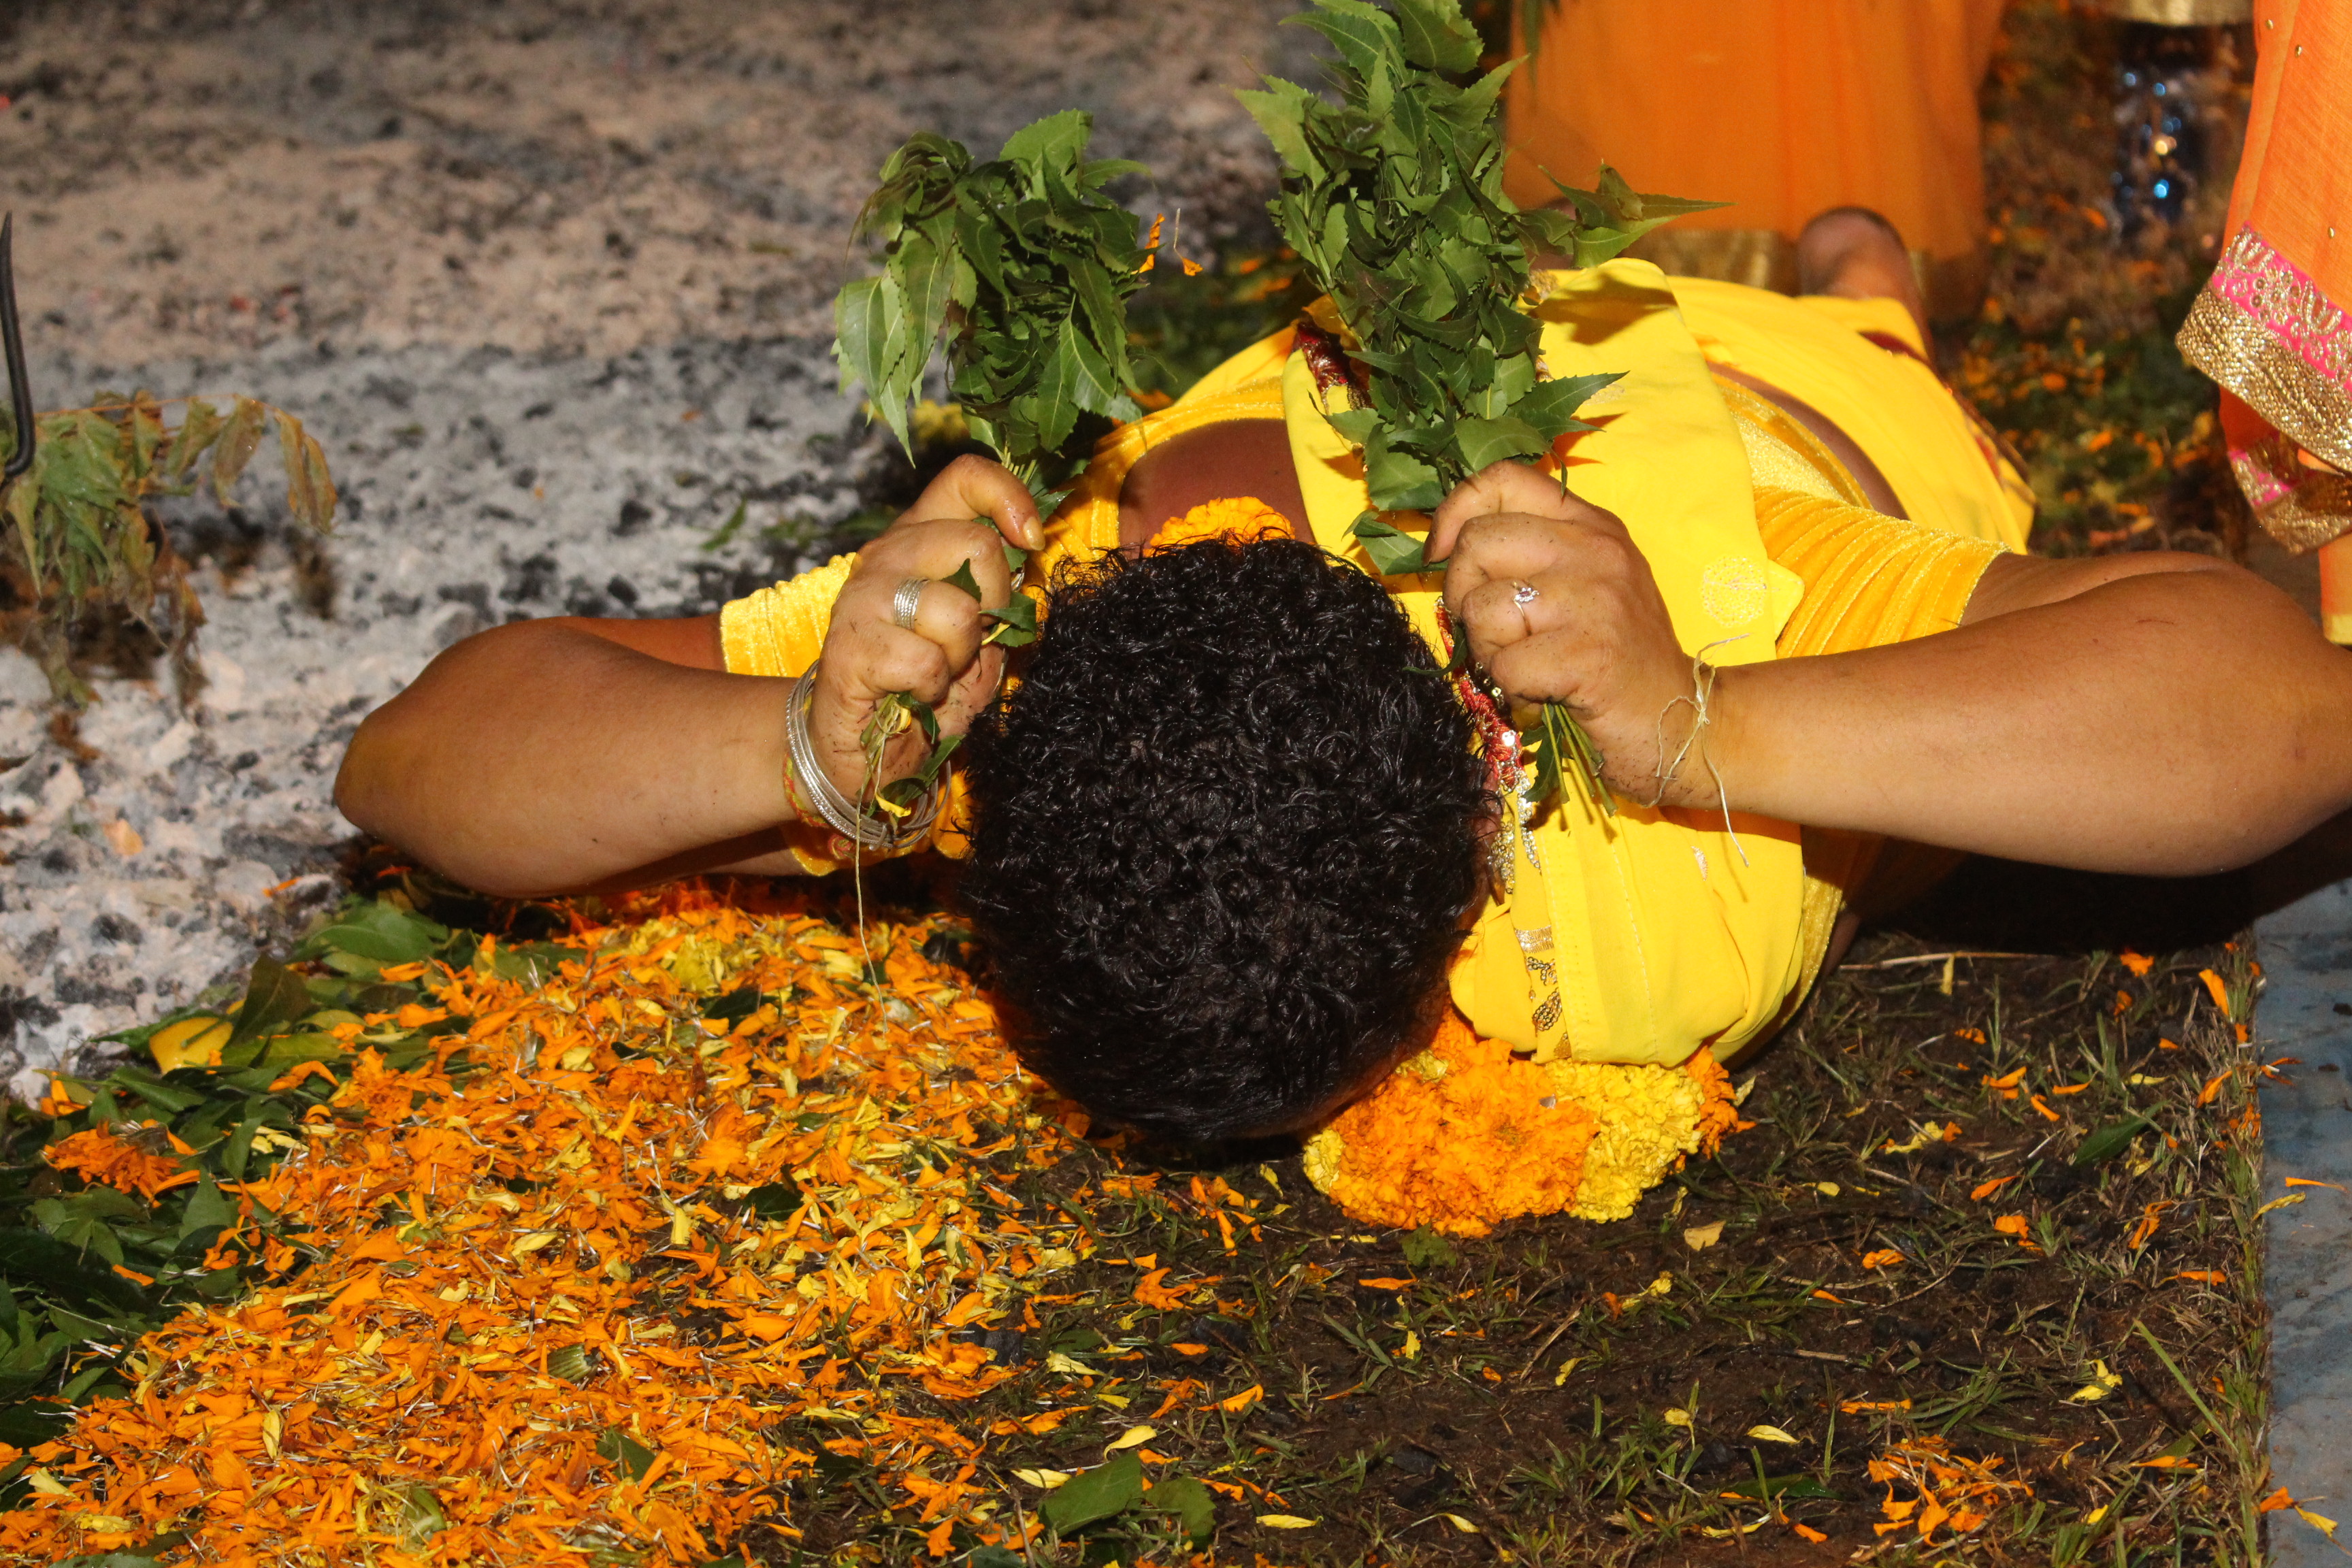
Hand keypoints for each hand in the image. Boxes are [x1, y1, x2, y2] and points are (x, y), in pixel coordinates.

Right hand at [806, 456, 1040, 809]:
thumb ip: (998, 593)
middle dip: (996, 604)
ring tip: (938, 671)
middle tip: (972, 640)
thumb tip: (1026, 555)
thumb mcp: (976, 634)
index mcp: (919, 537)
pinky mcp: (850, 648)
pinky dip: (931, 688)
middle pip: (976, 543)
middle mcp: (887, 555)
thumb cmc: (921, 684)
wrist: (858, 746)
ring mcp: (863, 598)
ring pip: (957, 609)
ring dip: (962, 654)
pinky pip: (925, 661)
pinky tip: (912, 694)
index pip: (965, 478)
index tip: (1032, 542)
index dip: (1010, 498)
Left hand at [1426, 463, 1706, 806]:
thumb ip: (1530, 553)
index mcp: (1592, 525)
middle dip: (1461, 593)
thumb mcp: (1584, 583)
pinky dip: (1509, 687)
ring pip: (1482, 605)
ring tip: (1524, 665)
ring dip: (1487, 648)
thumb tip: (1446, 547)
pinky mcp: (1588, 655)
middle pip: (1478, 542)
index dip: (1455, 512)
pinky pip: (1503, 663)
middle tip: (1490, 630)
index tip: (1441, 554)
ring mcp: (1595, 600)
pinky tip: (1542, 690)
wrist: (1679, 718)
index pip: (1505, 479)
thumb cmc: (1615, 657)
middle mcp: (1596, 550)